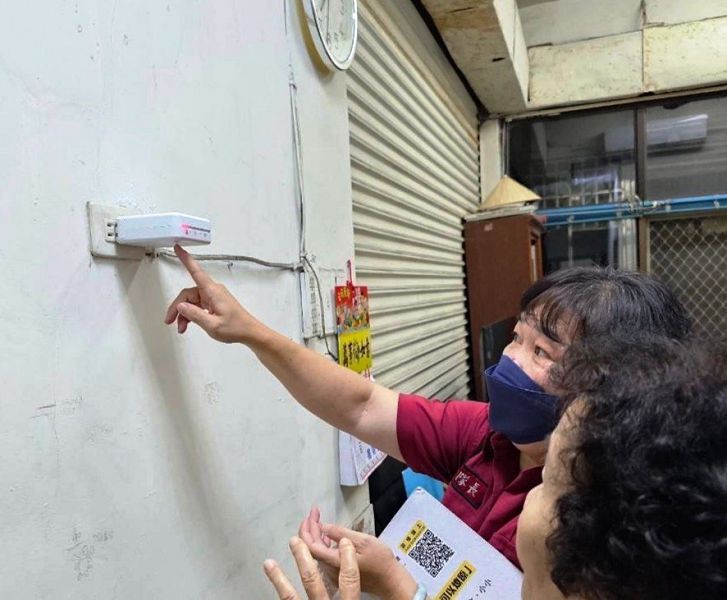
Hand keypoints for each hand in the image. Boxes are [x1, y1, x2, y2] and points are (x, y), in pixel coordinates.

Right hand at [164, 245, 258, 342]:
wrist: (250, 332)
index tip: (178, 247)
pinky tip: (188, 324)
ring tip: (181, 328)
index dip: (185, 259)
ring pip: (192, 301)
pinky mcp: (215, 303)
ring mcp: (214, 297)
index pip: (195, 271)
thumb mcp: (212, 325)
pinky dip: (192, 314)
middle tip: (170, 321)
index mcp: (212, 291)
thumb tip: (181, 306)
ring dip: (184, 314)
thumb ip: (194, 314)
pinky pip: (198, 305)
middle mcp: (212, 291)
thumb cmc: (236, 328)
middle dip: (177, 308)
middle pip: (188, 294)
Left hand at [264, 536, 359, 599]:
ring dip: (279, 578)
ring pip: (291, 597)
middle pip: (313, 582)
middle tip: (296, 541)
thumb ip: (353, 594)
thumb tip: (359, 584)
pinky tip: (269, 579)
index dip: (348, 561)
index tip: (345, 543)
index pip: (349, 582)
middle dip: (304, 559)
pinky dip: (277, 590)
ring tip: (269, 564)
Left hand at [298, 507, 417, 599]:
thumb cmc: (381, 562)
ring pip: (318, 552)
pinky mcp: (338, 574)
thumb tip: (325, 527)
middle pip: (311, 549)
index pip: (312, 546)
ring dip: (316, 535)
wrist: (390, 581)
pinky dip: (323, 543)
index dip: (308, 529)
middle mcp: (331, 570)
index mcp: (336, 561)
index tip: (311, 515)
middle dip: (310, 528)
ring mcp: (334, 574)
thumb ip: (342, 534)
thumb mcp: (364, 541)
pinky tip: (327, 535)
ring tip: (318, 520)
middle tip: (314, 514)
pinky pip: (325, 557)